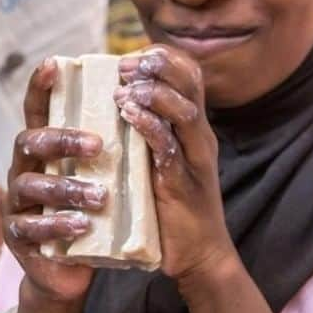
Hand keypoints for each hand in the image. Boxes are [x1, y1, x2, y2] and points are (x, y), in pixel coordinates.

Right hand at [3, 59, 106, 302]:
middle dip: (63, 140)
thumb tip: (146, 108)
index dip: (41, 86)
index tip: (55, 63)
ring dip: (67, 188)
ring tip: (101, 196)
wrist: (70, 272)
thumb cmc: (91, 216)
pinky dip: (57, 224)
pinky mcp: (17, 236)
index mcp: (44, 150)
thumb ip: (112, 150)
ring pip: (32, 185)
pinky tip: (82, 225)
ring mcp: (16, 203)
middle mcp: (24, 169)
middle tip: (98, 145)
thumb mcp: (102, 179)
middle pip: (30, 141)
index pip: (38, 111)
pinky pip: (31, 226)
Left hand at [115, 47, 238, 290]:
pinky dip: (149, 126)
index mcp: (194, 128)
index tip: (132, 56)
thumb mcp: (159, 161)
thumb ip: (146, 134)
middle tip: (124, 65)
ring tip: (124, 87)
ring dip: (153, 93)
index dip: (164, 59)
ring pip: (184, 111)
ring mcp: (195, 159)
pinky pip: (170, 147)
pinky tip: (128, 115)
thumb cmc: (171, 207)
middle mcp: (199, 137)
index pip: (190, 76)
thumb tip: (112, 107)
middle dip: (158, 67)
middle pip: (190, 84)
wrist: (199, 256)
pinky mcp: (185, 183)